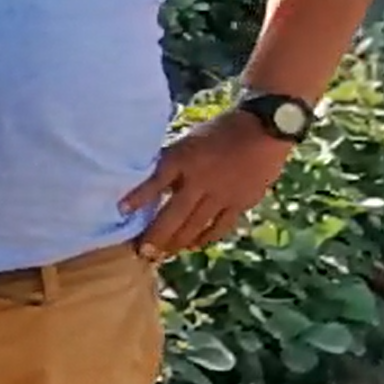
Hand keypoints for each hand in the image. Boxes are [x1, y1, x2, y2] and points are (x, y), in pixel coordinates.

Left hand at [123, 110, 294, 259]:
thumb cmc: (219, 132)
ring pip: (195, 226)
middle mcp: (200, 180)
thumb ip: (171, 162)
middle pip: (174, 215)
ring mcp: (222, 195)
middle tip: (142, 252)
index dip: (138, 197)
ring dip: (177, 243)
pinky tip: (193, 245)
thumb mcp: (187, 141)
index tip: (120, 211)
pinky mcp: (241, 203)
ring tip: (163, 255)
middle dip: (156, 236)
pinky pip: (219, 227)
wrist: (263, 129)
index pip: (155, 181)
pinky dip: (204, 238)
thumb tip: (148, 183)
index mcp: (184, 159)